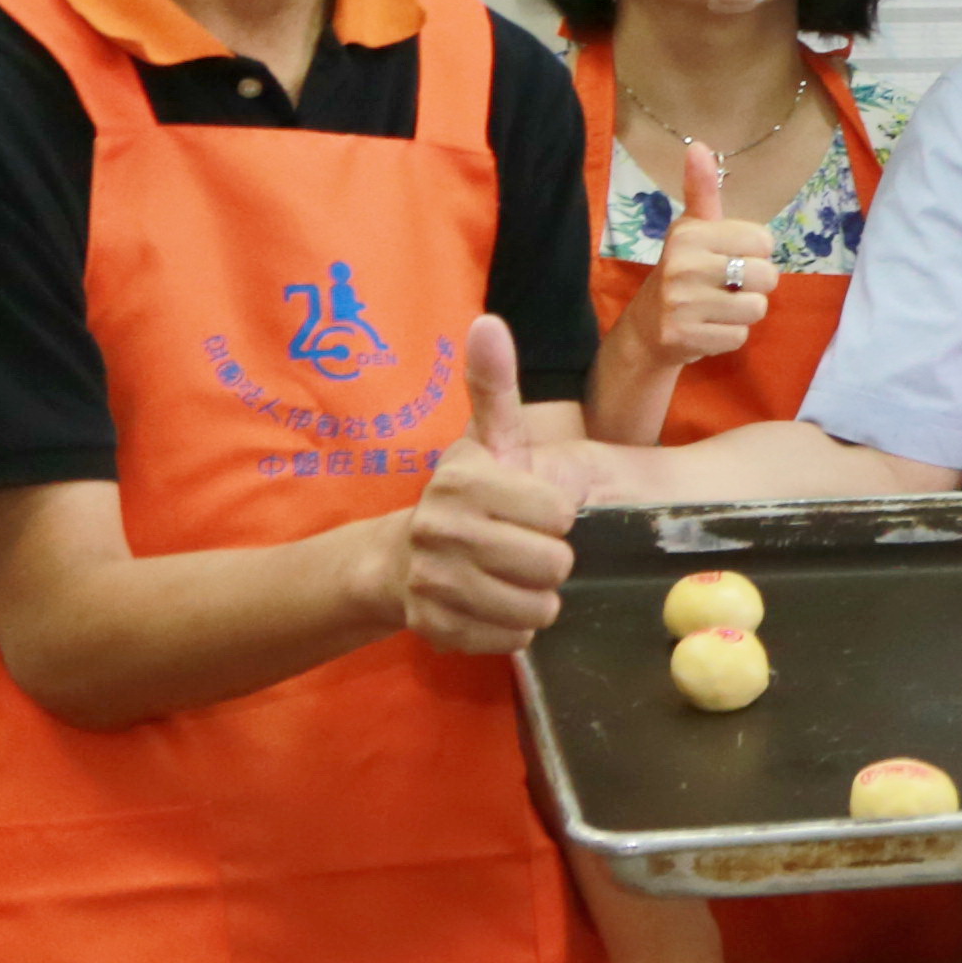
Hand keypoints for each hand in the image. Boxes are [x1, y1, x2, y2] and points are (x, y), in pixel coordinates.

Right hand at [396, 317, 582, 654]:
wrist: (401, 559)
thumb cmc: (466, 496)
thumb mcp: (486, 438)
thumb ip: (493, 384)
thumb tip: (488, 322)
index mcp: (463, 482)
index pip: (560, 513)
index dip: (557, 514)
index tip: (533, 509)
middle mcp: (442, 531)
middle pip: (553, 564)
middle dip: (551, 560)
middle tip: (525, 548)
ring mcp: (434, 584)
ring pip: (537, 608)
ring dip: (537, 597)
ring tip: (511, 577)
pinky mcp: (435, 627)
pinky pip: (513, 640)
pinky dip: (513, 628)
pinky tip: (493, 605)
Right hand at [635, 140, 772, 369]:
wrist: (647, 328)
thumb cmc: (682, 270)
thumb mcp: (692, 228)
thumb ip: (702, 190)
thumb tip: (699, 145)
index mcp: (690, 234)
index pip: (764, 240)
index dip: (755, 253)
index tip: (729, 257)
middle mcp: (683, 265)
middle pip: (767, 276)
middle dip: (754, 285)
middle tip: (726, 286)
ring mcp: (682, 303)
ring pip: (757, 309)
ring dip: (744, 312)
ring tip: (717, 307)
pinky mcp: (685, 337)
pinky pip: (740, 337)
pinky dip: (730, 335)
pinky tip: (708, 327)